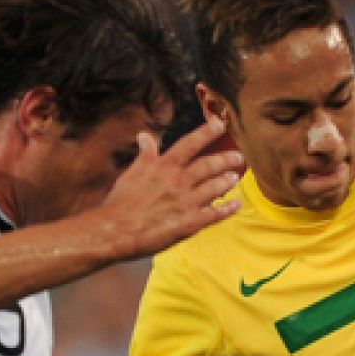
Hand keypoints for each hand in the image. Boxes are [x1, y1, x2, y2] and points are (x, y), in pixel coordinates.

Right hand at [101, 117, 244, 259]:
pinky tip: (236, 205)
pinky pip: (214, 214)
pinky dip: (228, 209)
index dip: (207, 132)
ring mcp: (185, 202)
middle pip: (208, 165)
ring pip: (214, 187)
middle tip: (239, 156)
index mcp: (163, 167)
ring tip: (235, 177)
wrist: (115, 231)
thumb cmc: (121, 202)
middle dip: (226, 159)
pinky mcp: (189, 223)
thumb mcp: (132, 172)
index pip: (189, 143)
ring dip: (227, 181)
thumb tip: (144, 135)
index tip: (221, 123)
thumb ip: (145, 154)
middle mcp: (178, 181)